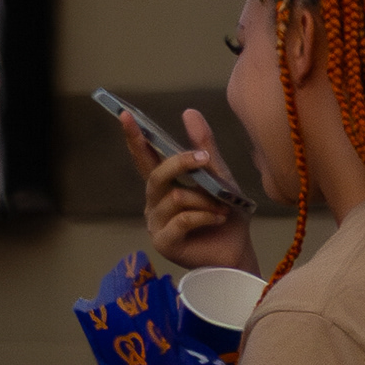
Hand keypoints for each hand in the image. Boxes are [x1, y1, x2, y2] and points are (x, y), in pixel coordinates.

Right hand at [127, 106, 256, 273]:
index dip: (134, 138)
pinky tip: (219, 218)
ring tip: (223, 207)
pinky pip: (182, 220)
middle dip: (180, 163)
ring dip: (205, 200)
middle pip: (157, 175)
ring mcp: (156, 223)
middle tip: (204, 158)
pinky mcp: (164, 242)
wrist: (238, 251)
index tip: (125, 115)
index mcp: (164, 185)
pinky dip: (205, 216)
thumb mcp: (219, 177)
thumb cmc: (226, 216)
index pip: (144, 158)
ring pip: (175, 198)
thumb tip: (189, 112)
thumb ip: (204, 148)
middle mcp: (154, 202)